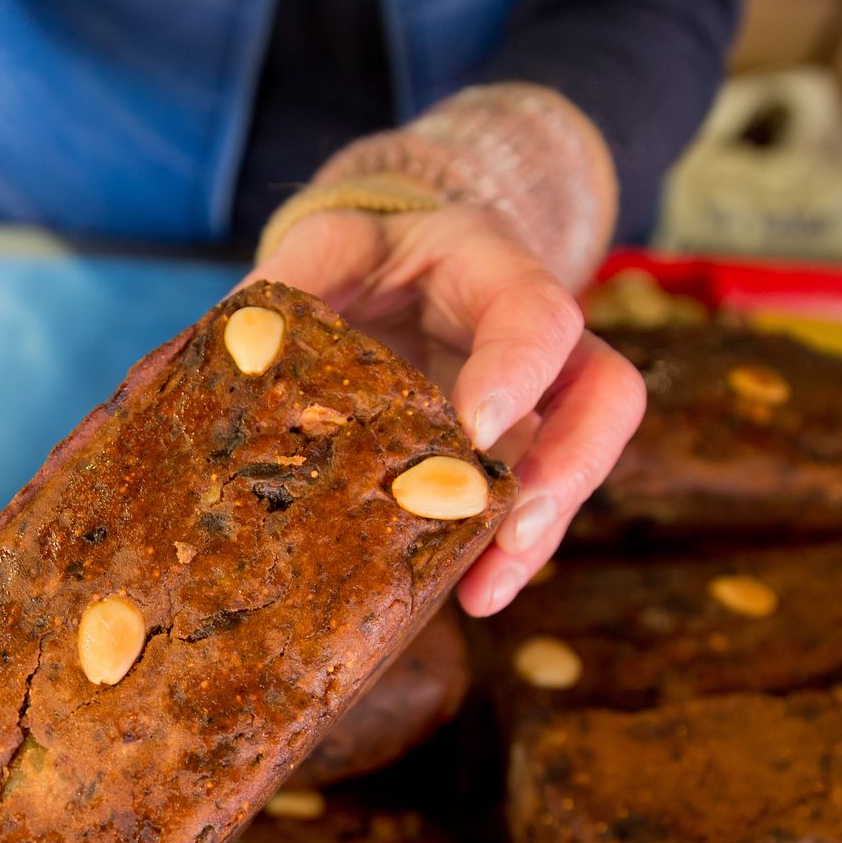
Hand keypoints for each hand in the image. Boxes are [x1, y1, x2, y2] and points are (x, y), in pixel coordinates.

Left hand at [244, 203, 644, 614]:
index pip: (537, 310)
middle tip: (511, 529)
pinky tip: (466, 594)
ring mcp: (539, 397)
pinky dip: (503, 550)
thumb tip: (237, 349)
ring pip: (579, 460)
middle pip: (604, 393)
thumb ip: (291, 285)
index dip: (518, 369)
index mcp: (490, 262)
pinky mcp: (515, 452)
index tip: (478, 430)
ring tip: (486, 592)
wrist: (379, 276)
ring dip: (540, 532)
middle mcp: (537, 332)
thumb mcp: (322, 248)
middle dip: (567, 467)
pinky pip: (531, 502)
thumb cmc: (356, 259)